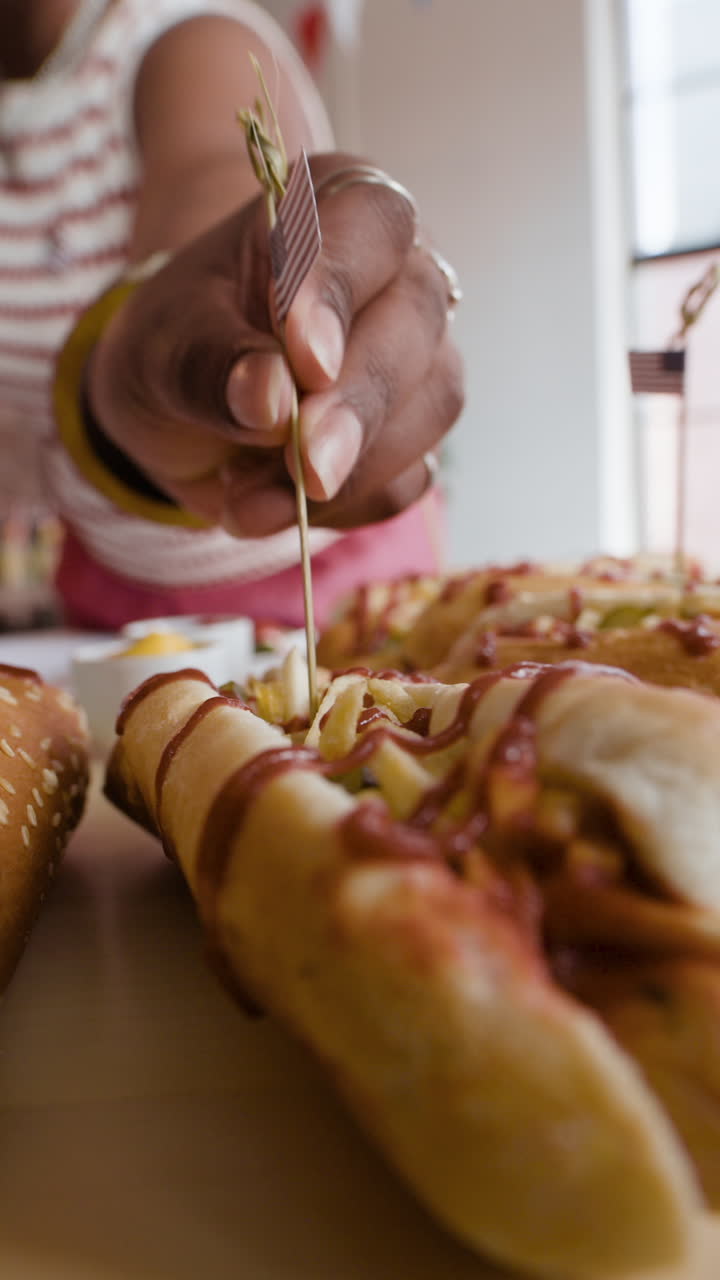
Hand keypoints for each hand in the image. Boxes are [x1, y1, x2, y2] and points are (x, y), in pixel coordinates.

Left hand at [89, 151, 464, 536]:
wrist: (176, 409)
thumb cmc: (175, 343)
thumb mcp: (162, 344)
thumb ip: (211, 363)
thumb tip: (271, 400)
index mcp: (339, 206)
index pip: (372, 223)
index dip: (342, 289)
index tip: (304, 360)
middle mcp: (398, 274)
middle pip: (417, 324)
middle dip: (358, 403)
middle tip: (302, 465)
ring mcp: (418, 358)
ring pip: (431, 405)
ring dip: (349, 468)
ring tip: (248, 499)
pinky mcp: (413, 436)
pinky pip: (409, 477)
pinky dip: (344, 505)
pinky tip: (272, 507)